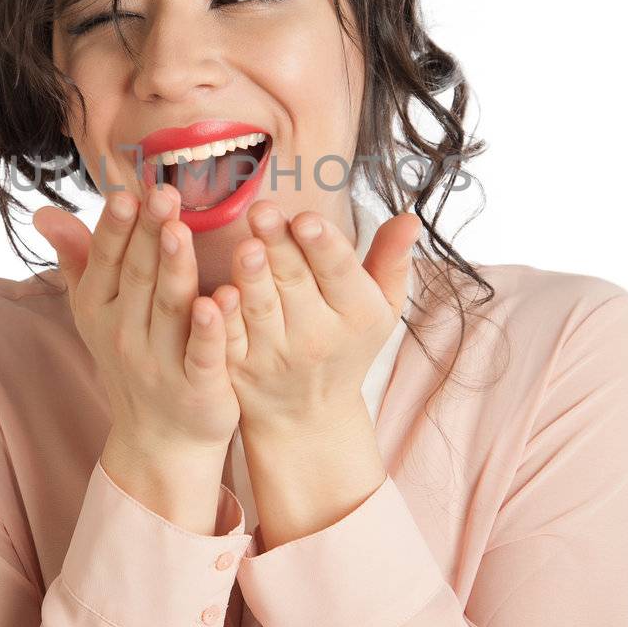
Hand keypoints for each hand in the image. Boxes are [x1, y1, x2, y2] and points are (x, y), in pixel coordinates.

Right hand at [33, 184, 239, 458]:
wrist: (160, 438)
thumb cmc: (132, 356)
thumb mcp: (97, 311)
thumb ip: (78, 258)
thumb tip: (43, 211)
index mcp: (100, 308)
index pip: (106, 260)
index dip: (116, 228)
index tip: (125, 192)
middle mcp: (124, 333)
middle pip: (139, 276)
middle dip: (149, 234)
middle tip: (162, 193)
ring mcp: (159, 362)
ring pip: (169, 308)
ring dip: (175, 267)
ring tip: (180, 230)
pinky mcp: (197, 387)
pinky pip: (202, 353)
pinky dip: (210, 328)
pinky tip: (222, 298)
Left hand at [214, 200, 420, 442]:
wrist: (309, 415)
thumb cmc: (347, 344)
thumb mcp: (382, 307)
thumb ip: (391, 259)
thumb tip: (410, 218)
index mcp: (356, 315)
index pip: (339, 273)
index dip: (323, 245)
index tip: (307, 218)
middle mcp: (316, 337)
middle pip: (296, 282)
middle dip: (280, 245)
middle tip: (263, 211)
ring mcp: (275, 355)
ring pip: (262, 308)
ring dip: (252, 276)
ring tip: (246, 244)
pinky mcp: (240, 368)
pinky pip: (230, 339)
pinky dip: (223, 319)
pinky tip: (217, 294)